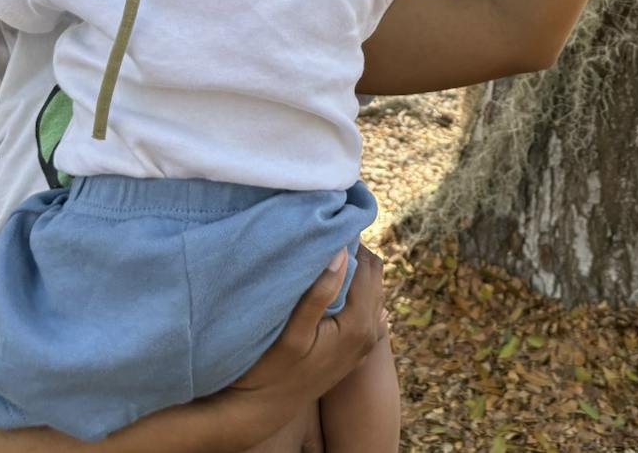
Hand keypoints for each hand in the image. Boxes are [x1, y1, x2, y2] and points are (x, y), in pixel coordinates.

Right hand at [219, 246, 385, 446]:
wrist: (263, 410)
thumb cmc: (271, 371)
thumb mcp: (292, 331)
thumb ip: (319, 292)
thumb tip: (341, 251)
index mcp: (360, 324)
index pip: (366, 267)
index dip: (350, 243)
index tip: (328, 227)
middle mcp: (370, 332)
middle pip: (374, 274)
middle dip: (355, 253)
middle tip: (325, 238)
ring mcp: (366, 341)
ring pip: (372, 288)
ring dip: (354, 270)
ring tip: (325, 256)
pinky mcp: (357, 346)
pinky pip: (367, 305)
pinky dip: (355, 289)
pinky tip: (334, 282)